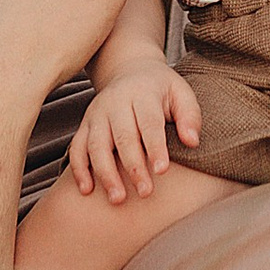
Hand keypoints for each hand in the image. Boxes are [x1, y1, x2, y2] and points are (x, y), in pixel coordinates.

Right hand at [69, 62, 205, 201]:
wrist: (130, 70)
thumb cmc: (160, 89)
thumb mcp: (180, 92)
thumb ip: (189, 115)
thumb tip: (192, 142)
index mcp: (142, 93)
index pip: (149, 122)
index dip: (155, 147)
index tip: (161, 171)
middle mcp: (116, 102)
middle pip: (122, 136)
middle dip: (133, 166)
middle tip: (145, 193)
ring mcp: (97, 113)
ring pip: (96, 145)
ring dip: (105, 173)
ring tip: (117, 199)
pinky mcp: (85, 125)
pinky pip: (77, 147)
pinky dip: (79, 169)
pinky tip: (87, 190)